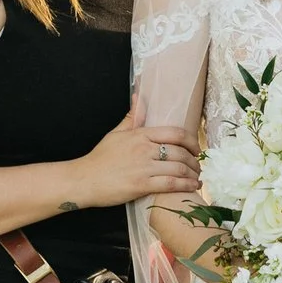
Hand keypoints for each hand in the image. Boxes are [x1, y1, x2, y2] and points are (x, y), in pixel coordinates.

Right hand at [69, 95, 200, 211]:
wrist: (83, 180)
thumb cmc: (99, 158)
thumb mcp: (116, 133)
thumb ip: (132, 117)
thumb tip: (140, 96)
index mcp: (140, 134)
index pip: (175, 133)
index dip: (192, 141)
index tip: (196, 149)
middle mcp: (144, 149)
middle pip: (180, 151)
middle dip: (195, 160)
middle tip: (198, 166)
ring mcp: (143, 167)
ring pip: (179, 168)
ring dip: (193, 173)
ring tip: (196, 178)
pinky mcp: (141, 185)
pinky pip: (171, 184)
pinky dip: (185, 185)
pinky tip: (192, 187)